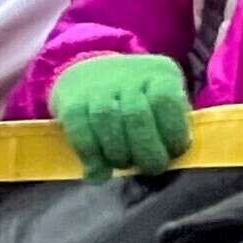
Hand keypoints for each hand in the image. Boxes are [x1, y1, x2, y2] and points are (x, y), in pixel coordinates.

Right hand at [50, 54, 192, 177]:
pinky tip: (97, 169)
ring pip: (105, 118)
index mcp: (160, 74)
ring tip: (121, 163)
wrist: (95, 75)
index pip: (166, 100)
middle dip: (144, 151)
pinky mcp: (71, 98)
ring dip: (116, 153)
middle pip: (135, 114)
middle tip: (146, 167)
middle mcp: (128, 73)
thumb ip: (171, 135)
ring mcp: (96, 83)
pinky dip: (89, 154)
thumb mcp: (167, 110)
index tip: (170, 151)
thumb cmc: (143, 105)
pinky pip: (79, 128)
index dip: (171, 134)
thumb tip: (160, 164)